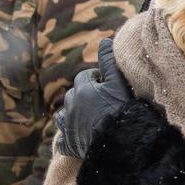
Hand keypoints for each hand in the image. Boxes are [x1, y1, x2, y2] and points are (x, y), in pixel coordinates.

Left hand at [55, 37, 131, 158]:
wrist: (120, 141)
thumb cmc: (121, 109)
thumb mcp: (118, 81)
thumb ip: (109, 60)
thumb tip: (104, 40)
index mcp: (82, 89)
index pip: (85, 77)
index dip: (97, 79)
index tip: (108, 85)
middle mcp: (71, 106)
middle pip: (73, 94)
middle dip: (84, 95)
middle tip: (101, 101)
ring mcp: (69, 126)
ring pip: (63, 115)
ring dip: (72, 114)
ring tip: (86, 117)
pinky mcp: (70, 145)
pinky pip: (62, 141)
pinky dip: (67, 139)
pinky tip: (75, 139)